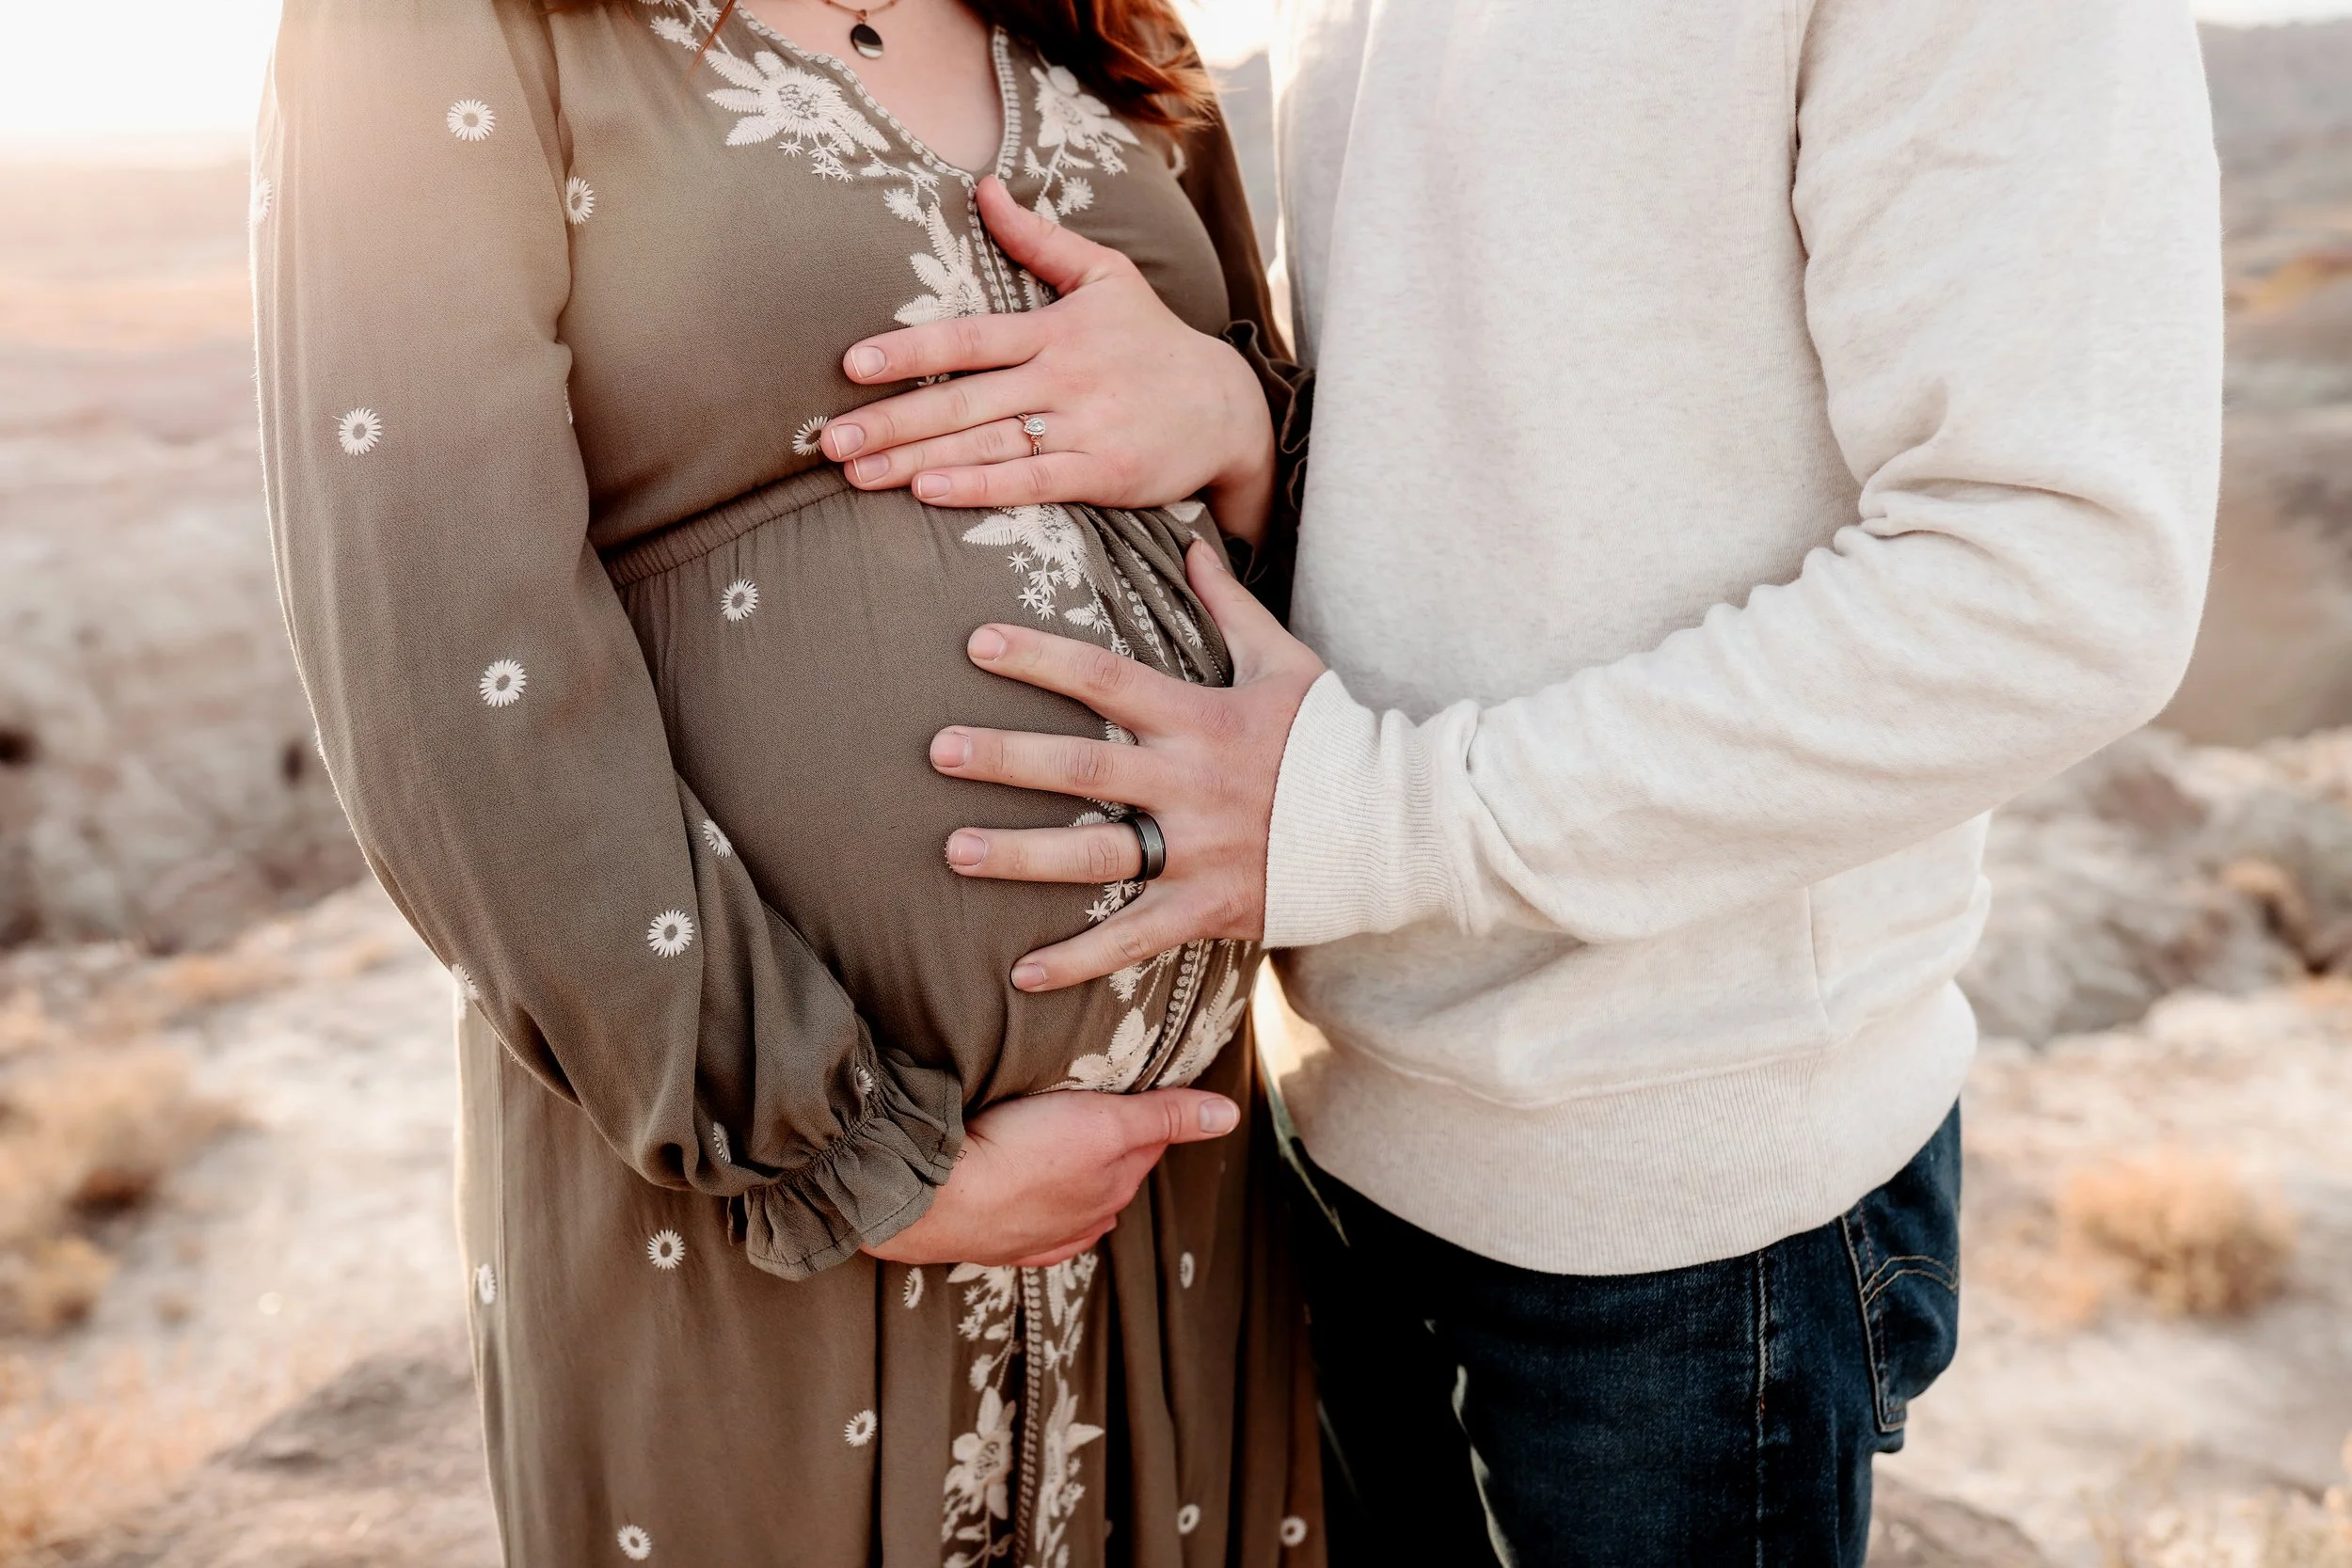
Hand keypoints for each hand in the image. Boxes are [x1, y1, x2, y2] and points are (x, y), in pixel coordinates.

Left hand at [818, 176, 1275, 544]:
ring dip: (916, 460)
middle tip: (828, 441)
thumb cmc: (1155, 341)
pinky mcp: (1103, 472)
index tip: (851, 365)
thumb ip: (1039, 239)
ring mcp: (1083, 426)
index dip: (909, 350)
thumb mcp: (1106, 276)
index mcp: (1054, 330)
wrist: (1228, 407)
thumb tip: (985, 188)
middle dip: (890, 421)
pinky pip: (1033, 481)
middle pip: (963, 398)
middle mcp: (1062, 377)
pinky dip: (980, 487)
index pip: (968, 337)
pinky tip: (930, 492)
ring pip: (986, 444)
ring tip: (857, 475)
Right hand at [865, 1085, 1240, 1267]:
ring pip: (1077, 1203)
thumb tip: (1230, 1114)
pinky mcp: (1006, 1246)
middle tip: (1094, 1111)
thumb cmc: (1019, 1151)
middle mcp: (1089, 1216)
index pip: (1149, 1141)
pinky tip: (1039, 1204)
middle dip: (1112, 1147)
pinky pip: (1040, 1234)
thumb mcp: (1103, 1121)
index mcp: (1116, 1181)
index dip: (1146, 1112)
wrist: (938, 1199)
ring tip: (1059, 1149)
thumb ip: (1165, 1116)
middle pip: (1115, 1173)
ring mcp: (1047, 1236)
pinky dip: (1044, 1215)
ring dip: (1074, 1179)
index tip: (1136, 1090)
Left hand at [933, 538, 1324, 989]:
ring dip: (1022, 856)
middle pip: (1086, 768)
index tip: (977, 643)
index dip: (1042, 658)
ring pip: (1097, 855)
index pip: (1107, 679)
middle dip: (1009, 758)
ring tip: (953, 851)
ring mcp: (1199, 851)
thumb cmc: (1333, 736)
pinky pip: (1134, 938)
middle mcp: (1192, 784)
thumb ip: (1230, 605)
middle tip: (939, 751)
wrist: (1395, 825)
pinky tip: (1020, 976)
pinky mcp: (1211, 909)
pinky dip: (1078, 960)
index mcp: (1202, 718)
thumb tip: (1194, 542)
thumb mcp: (1285, 662)